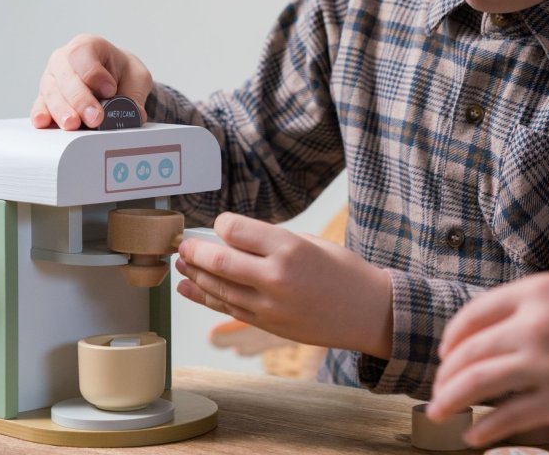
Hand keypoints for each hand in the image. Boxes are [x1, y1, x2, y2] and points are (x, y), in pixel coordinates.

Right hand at [30, 34, 152, 129]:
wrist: (115, 78)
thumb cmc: (122, 72)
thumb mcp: (137, 78)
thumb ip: (135, 94)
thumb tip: (136, 115)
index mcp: (88, 45)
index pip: (84, 55)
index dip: (95, 74)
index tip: (109, 91)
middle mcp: (64, 59)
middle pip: (65, 76)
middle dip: (80, 98)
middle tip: (95, 117)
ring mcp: (52, 78)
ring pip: (51, 92)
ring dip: (62, 110)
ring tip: (74, 124)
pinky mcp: (45, 98)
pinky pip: (40, 105)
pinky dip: (42, 114)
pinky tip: (44, 122)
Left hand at [175, 212, 392, 357]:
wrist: (368, 311)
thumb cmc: (343, 270)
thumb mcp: (310, 241)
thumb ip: (272, 241)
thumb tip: (234, 238)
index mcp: (288, 247)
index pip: (235, 230)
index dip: (220, 224)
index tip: (220, 224)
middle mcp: (275, 276)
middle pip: (219, 261)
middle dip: (194, 251)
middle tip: (183, 244)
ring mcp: (270, 305)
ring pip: (218, 287)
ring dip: (193, 275)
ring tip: (180, 264)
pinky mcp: (267, 324)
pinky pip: (227, 308)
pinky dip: (204, 297)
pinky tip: (188, 288)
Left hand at [427, 273, 548, 447]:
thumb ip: (529, 307)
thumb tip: (493, 332)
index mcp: (534, 292)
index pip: (472, 315)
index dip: (451, 338)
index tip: (444, 353)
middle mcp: (533, 324)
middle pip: (468, 352)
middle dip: (445, 374)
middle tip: (436, 390)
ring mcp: (547, 364)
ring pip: (478, 383)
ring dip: (450, 399)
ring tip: (439, 411)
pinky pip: (509, 418)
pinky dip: (485, 429)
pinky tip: (475, 436)